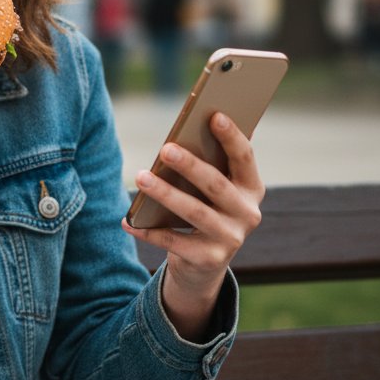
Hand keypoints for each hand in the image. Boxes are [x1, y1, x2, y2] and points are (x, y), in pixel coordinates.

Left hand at [122, 112, 263, 339]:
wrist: (203, 264)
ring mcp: (230, 239)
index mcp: (252, 188)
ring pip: (195, 212)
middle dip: (190, 165)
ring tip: (141, 177)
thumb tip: (180, 136)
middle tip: (166, 148)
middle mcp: (248, 214)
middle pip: (216, 185)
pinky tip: (128, 220)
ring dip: (166, 193)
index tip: (215, 115)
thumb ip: (205, 165)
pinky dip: (148, 231)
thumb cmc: (204, 209)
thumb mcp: (211, 190)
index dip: (231, 137)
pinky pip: (174, 242)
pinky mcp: (209, 260)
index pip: (245, 158)